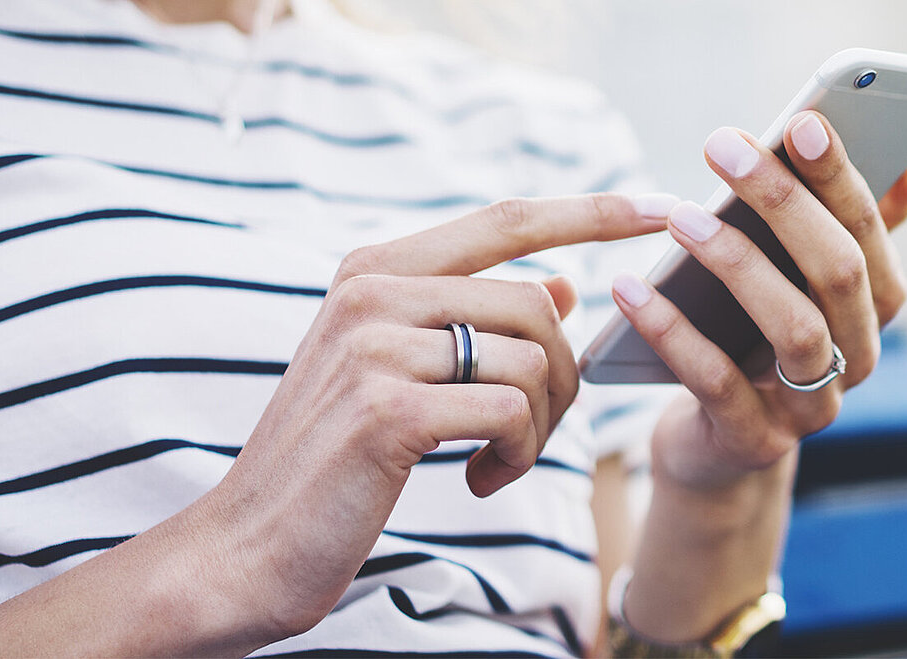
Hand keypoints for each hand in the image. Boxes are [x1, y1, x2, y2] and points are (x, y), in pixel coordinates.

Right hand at [207, 194, 665, 639]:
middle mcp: (373, 292)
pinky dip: (516, 455)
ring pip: (530, 358)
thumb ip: (471, 317)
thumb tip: (562, 284)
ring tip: (498, 462)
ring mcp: (376, 347)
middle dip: (561, 374)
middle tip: (534, 429)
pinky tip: (479, 482)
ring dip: (538, 426)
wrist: (248, 544)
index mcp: (374, 270)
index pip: (505, 220)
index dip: (590, 212)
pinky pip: (510, 410)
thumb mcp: (396, 369)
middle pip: (533, 302)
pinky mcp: (388, 410)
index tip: (659, 208)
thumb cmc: (332, 456)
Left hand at [612, 112, 906, 489]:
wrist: (717, 446)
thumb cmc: (753, 339)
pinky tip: (630, 288)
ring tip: (681, 217)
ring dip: (737, 263)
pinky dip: (672, 331)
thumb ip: (843, 224)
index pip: (868, 230)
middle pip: (839, 272)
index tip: (800, 120)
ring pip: (795, 328)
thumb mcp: (800, 283)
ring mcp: (812, 406)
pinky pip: (716, 381)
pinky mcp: (755, 440)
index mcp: (874, 304)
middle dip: (783, 202)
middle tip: (723, 145)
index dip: (837, 175)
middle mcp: (858, 355)